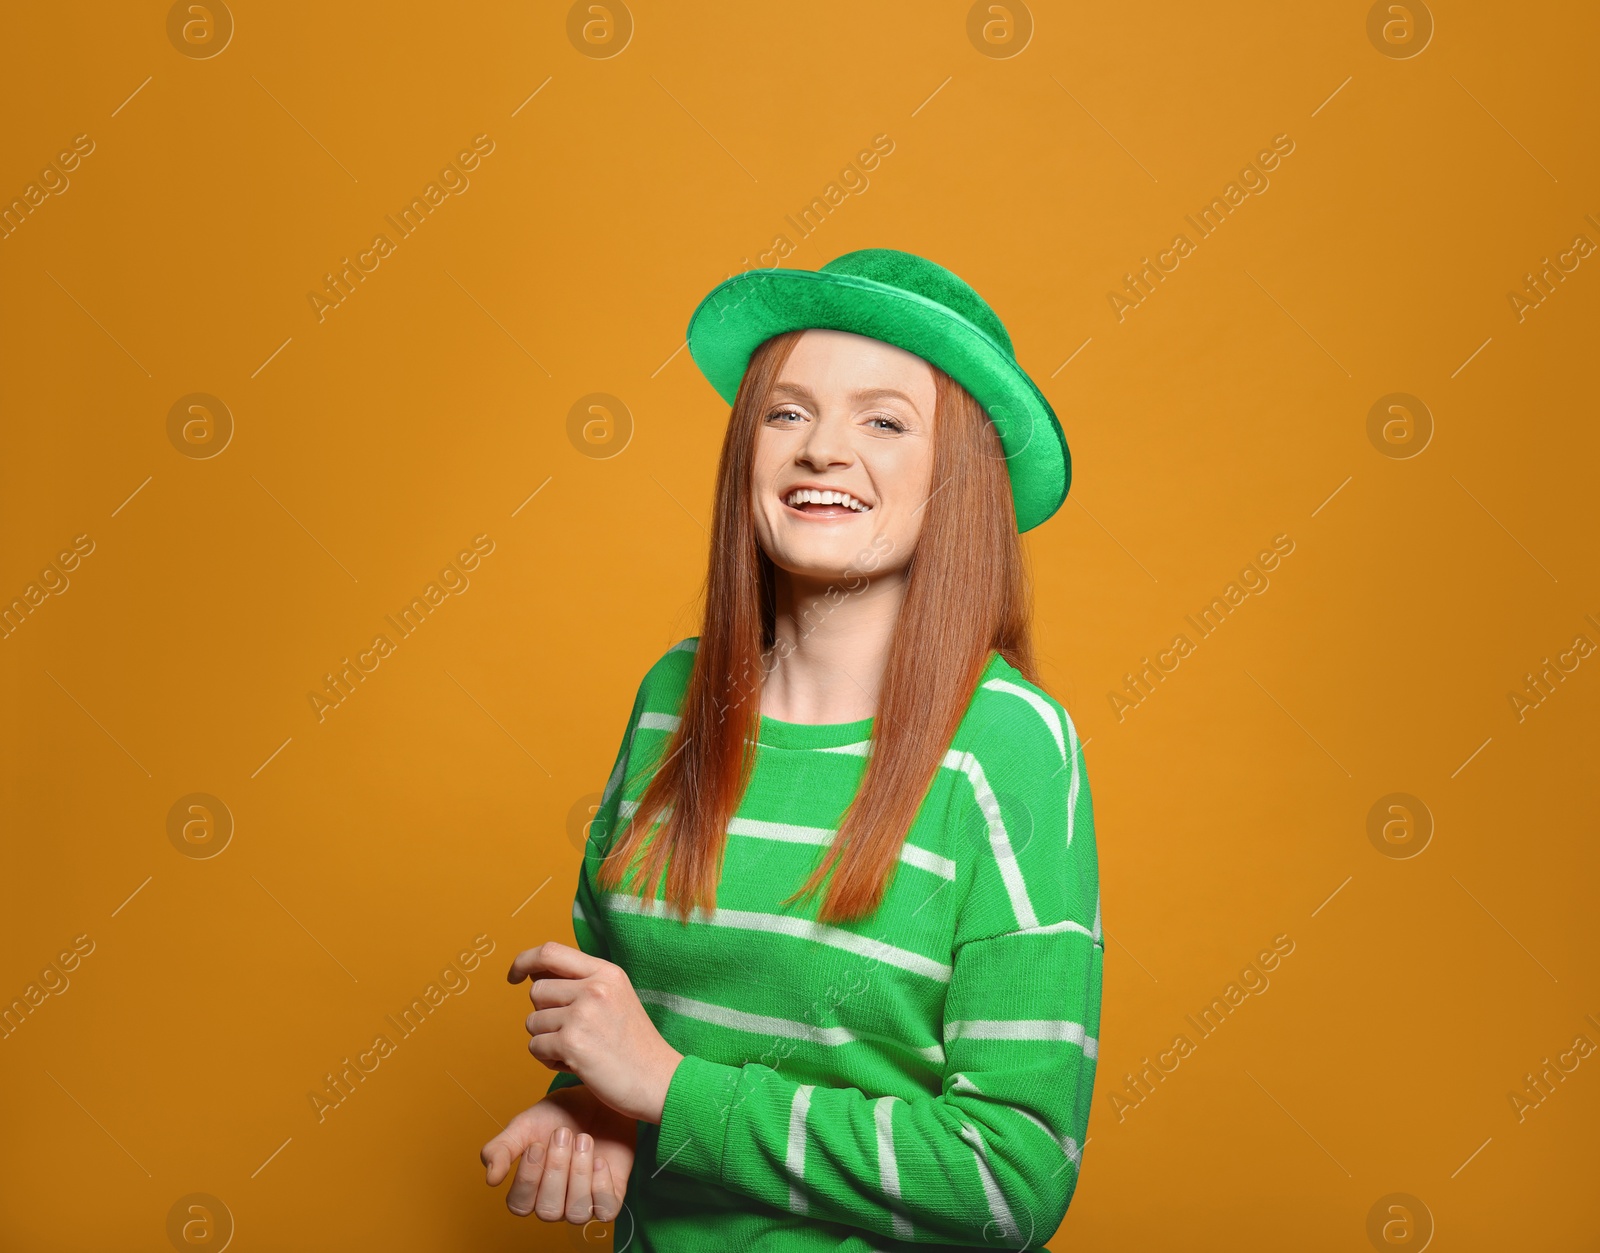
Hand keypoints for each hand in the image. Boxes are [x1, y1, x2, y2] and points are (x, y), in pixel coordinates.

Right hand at [480, 1084, 634, 1223]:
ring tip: (583, 1139)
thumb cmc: (559, 1115)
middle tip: (563, 1134)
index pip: (519, 1205)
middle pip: (548, 1211)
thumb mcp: (525, 1125)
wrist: (596, 1100)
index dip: (528, 1178)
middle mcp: (555, 1202)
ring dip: (579, 1174)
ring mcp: (582, 1202)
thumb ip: (502, 1149)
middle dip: (556, 1170)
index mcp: (530, 1190)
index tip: (537, 1144)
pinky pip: (605, 1210)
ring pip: (576, 1213)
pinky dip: (602, 1185)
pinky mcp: (609, 1197)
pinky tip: (600, 1158)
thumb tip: (491, 1179)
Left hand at [508, 941, 684, 1123]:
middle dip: (544, 1015)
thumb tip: (533, 975)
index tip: (514, 975)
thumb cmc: (634, 1045)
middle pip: (536, 991)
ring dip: (547, 1041)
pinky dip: (549, 1060)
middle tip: (572, 1034)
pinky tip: (576, 1065)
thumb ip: (580, 983)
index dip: (524, 961)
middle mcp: (594, 988)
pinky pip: (535, 1047)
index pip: (550, 952)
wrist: (659, 1081)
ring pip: (532, 1022)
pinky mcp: (572, 1044)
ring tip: (579, 1051)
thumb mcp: (616, 997)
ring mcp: (582, 1015)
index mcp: (606, 972)